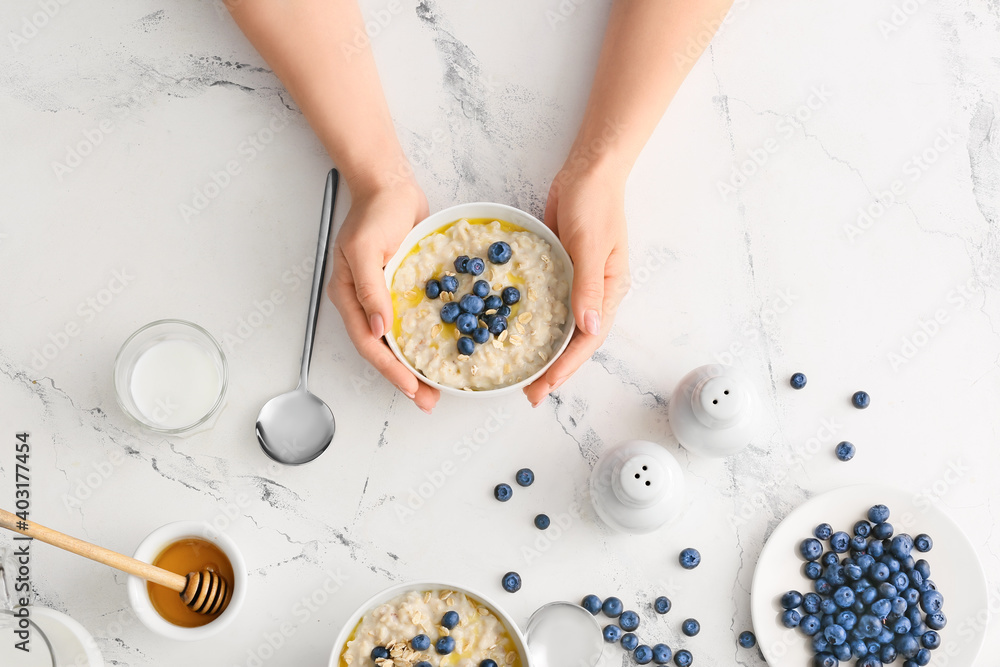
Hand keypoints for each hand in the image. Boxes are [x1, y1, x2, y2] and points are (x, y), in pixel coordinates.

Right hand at [327, 176, 439, 411]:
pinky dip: (426, 339)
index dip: (390, 369)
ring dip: (415, 365)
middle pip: (383, 350)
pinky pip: (414, 321)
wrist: (390, 185)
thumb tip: (379, 329)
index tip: (412, 388)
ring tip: (435, 388)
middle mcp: (365, 302)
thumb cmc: (375, 212)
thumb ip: (371, 288)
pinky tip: (444, 350)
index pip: (368, 343)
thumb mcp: (367, 248)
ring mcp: (385, 296)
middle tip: (428, 400)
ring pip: (398, 341)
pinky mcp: (404, 288)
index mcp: (349, 296)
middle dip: (404, 378)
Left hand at [524, 162, 630, 405]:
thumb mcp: (591, 245)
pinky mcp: (560, 272)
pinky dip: (536, 325)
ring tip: (526, 377)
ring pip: (562, 328)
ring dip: (546, 353)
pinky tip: (517, 335)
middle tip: (530, 394)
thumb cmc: (595, 204)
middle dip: (555, 370)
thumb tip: (588, 328)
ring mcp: (578, 284)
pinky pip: (549, 307)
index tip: (545, 386)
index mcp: (610, 290)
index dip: (566, 366)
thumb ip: (589, 286)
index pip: (588, 339)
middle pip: (576, 341)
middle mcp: (596, 294)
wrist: (587, 172)